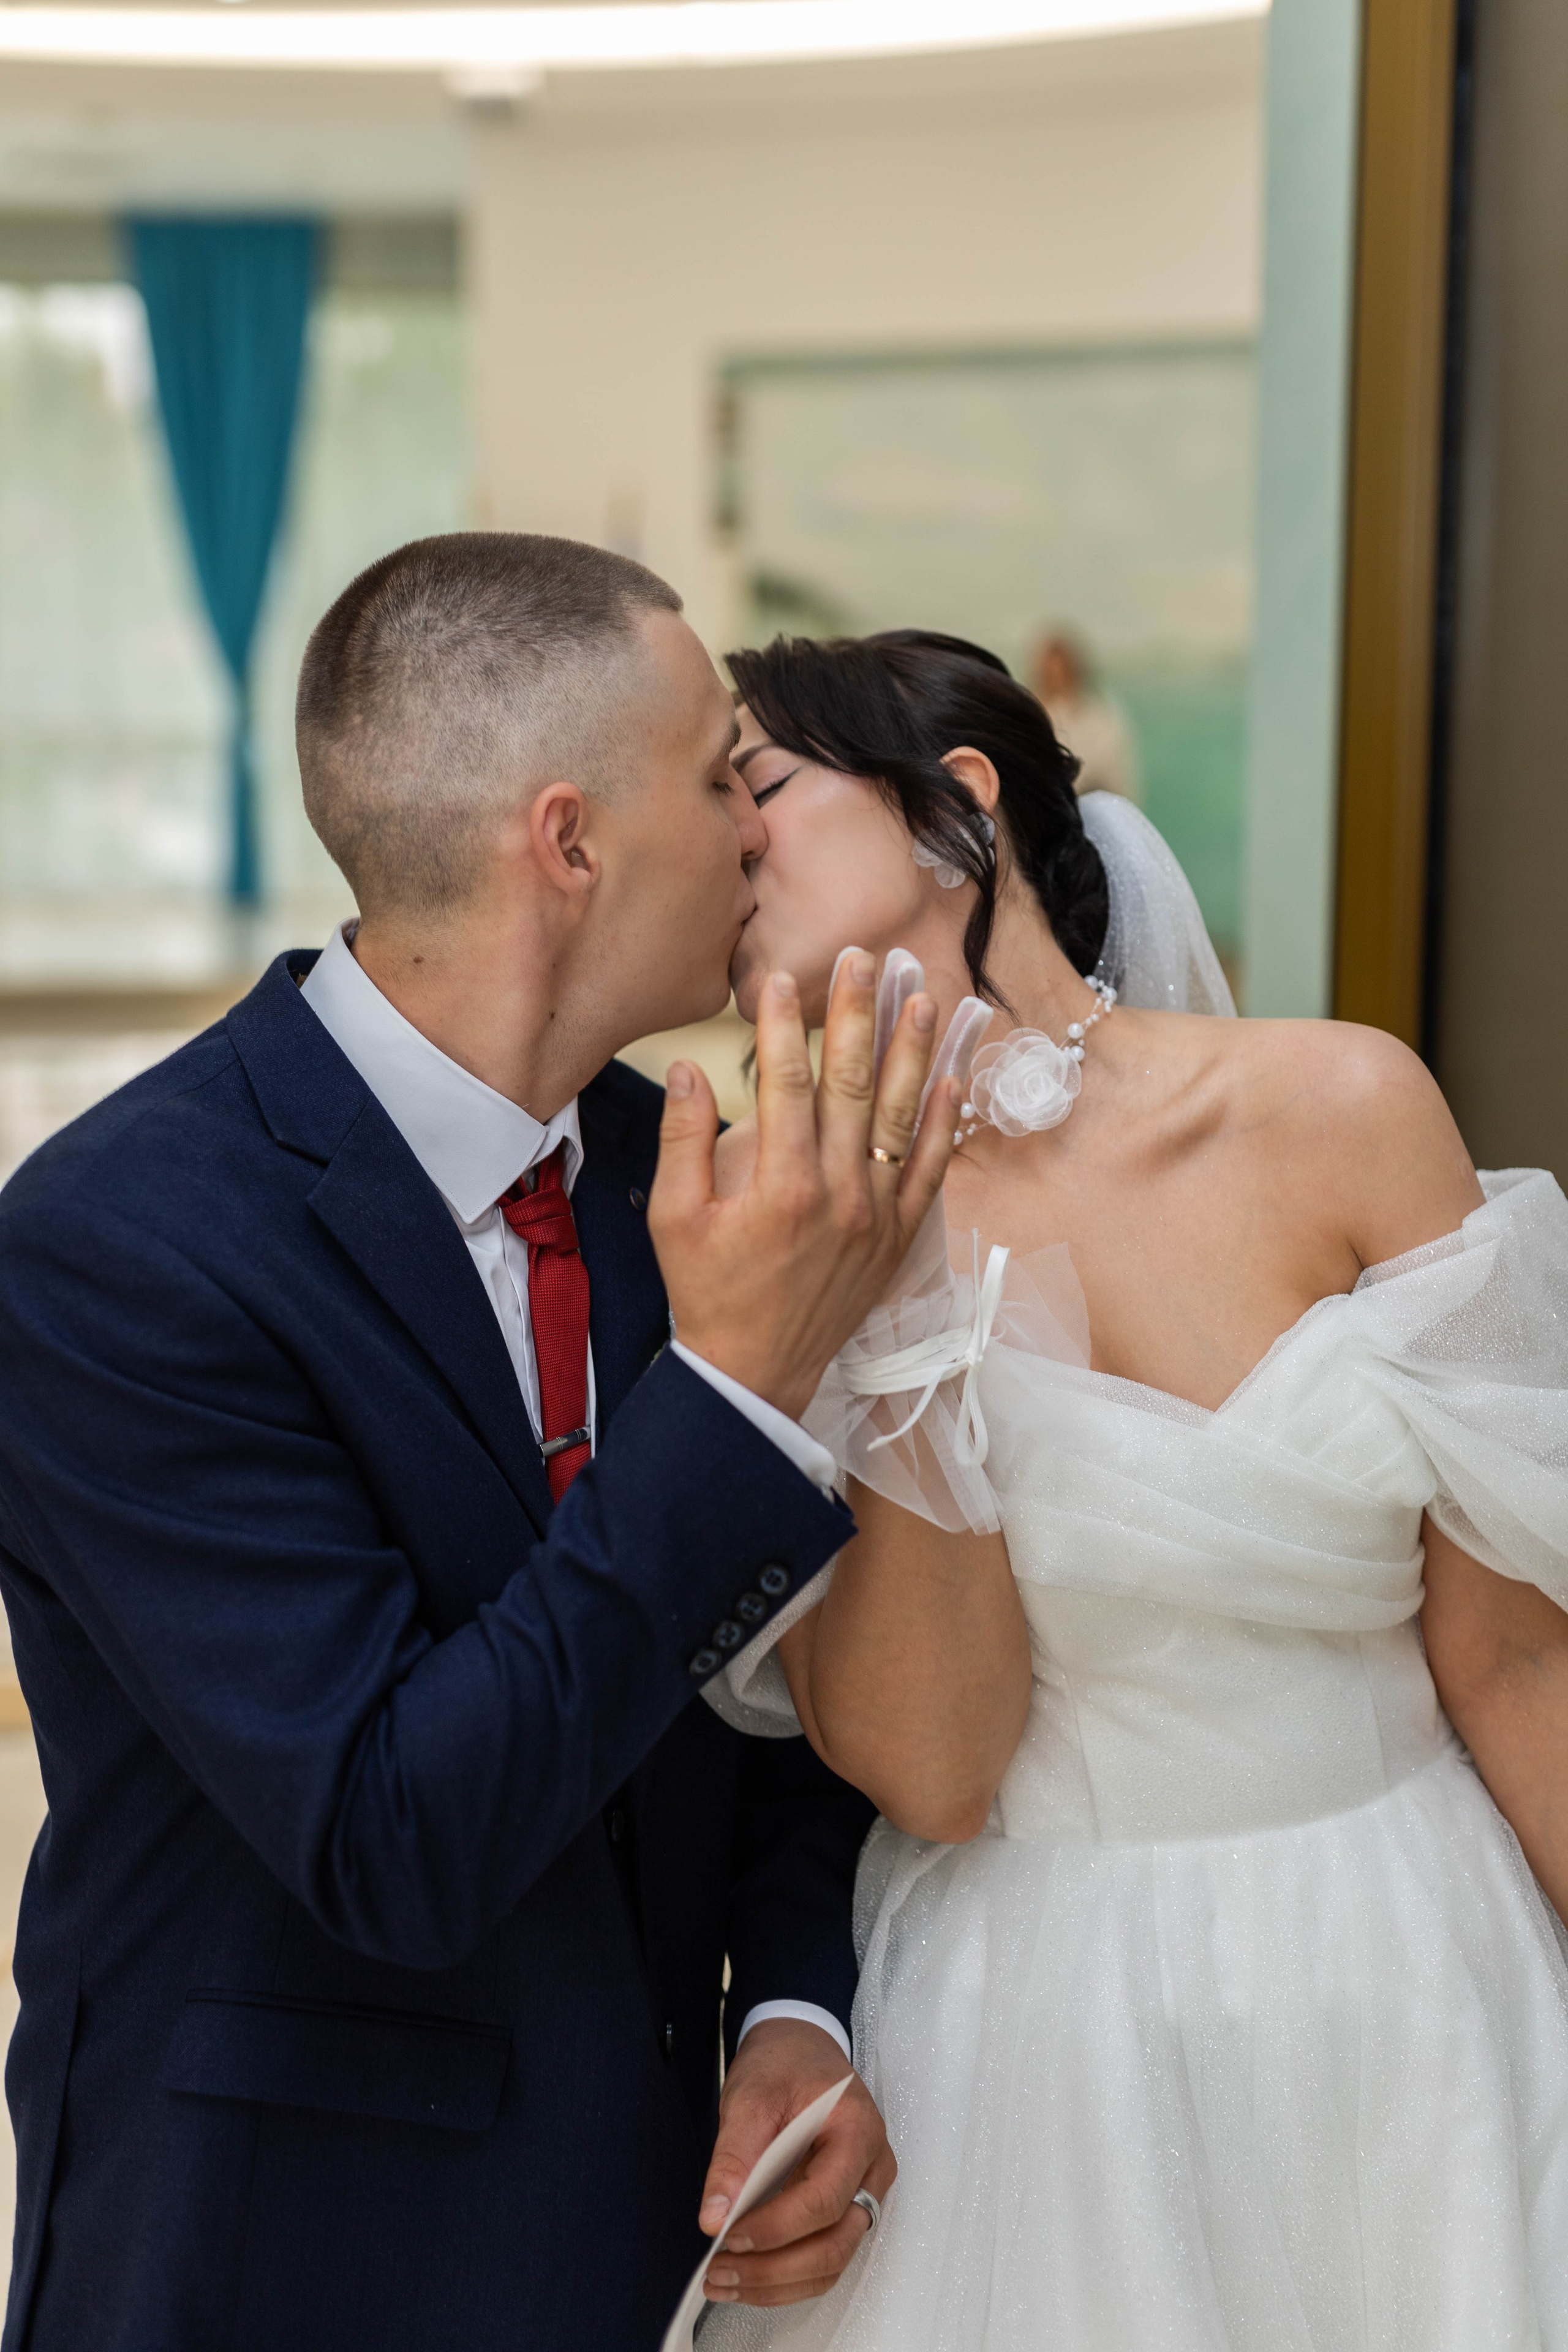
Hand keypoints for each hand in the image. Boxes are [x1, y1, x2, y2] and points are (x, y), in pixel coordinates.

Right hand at [650, 951, 958, 1420]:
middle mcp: (839, 1194)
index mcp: (781, 1185)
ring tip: (923, 996)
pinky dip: (942, 1123)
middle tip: (864, 958)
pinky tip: (951, 1078)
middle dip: (857, 1014)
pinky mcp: (897, 1237)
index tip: (780, 977)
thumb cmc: (708, 1293)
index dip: (783, 1023)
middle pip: (851, 1084)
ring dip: (912, 1052)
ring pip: (900, 1116)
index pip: (787, 1082)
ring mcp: (876, 1215)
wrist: (754, 1372)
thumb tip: (689, 1069)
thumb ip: (682, 1140)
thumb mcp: (673, 1219)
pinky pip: (929, 1170)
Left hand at [698, 2018, 894, 2309]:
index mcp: (857, 2132)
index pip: (824, 2200)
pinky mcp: (848, 2207)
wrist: (802, 2047)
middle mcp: (872, 2169)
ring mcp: (865, 2192)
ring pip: (832, 2262)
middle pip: (834, 2244)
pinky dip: (787, 2278)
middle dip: (773, 2269)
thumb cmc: (783, 2064)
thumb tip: (714, 2217)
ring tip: (724, 2282)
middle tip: (719, 2272)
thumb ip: (734, 2156)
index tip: (729, 2236)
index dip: (776, 2228)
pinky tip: (748, 2277)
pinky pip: (826, 2256)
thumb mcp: (750, 2097)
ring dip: (777, 2284)